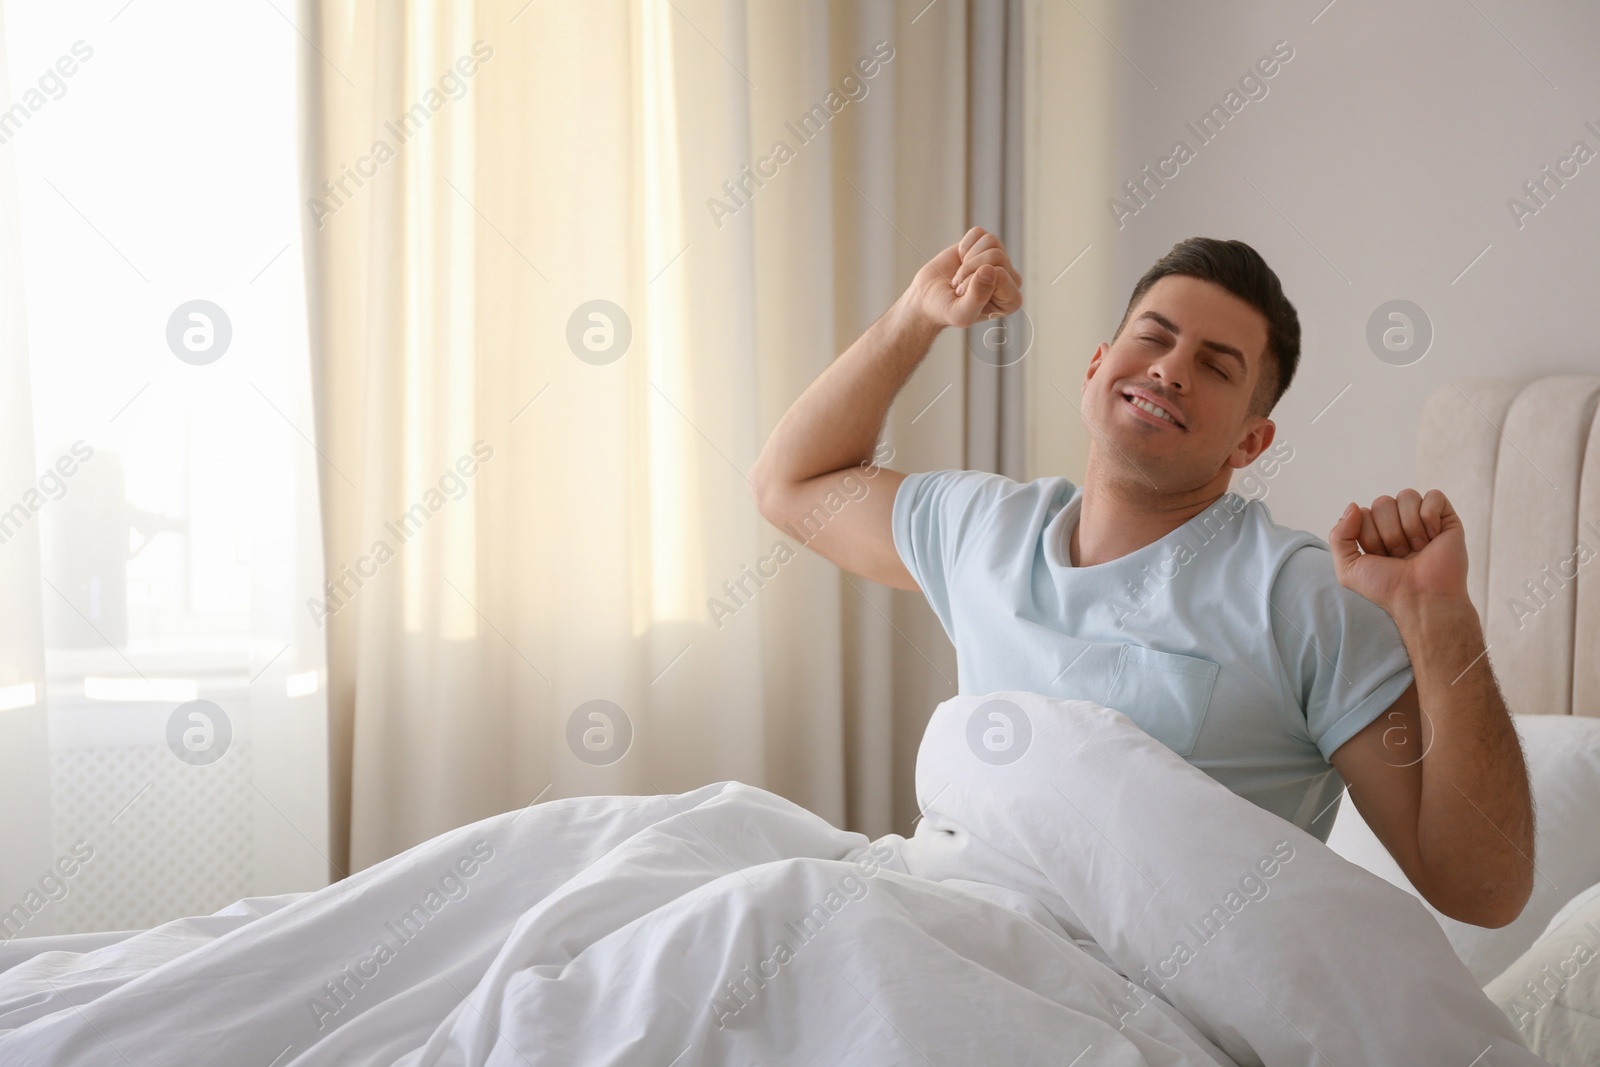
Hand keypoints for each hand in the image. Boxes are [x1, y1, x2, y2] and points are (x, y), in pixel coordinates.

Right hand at [904, 226, 1021, 330]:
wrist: (928, 297)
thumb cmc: (945, 309)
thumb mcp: (960, 313)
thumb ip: (977, 298)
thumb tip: (990, 269)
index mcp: (1011, 300)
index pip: (1000, 274)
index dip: (974, 281)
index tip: (962, 295)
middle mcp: (1010, 278)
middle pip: (996, 255)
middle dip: (969, 268)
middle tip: (959, 284)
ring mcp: (999, 260)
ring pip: (990, 241)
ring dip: (967, 258)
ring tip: (961, 274)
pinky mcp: (984, 246)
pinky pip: (978, 233)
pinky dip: (964, 245)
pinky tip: (961, 261)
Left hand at [1329, 489, 1469, 614]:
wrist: (1421, 598)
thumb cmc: (1386, 587)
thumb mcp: (1348, 568)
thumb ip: (1339, 536)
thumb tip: (1354, 506)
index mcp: (1375, 531)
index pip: (1362, 512)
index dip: (1369, 535)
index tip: (1380, 557)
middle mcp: (1398, 523)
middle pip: (1382, 502)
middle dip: (1388, 533)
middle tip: (1400, 555)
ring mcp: (1422, 519)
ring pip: (1407, 496)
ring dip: (1409, 527)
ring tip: (1418, 549)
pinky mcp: (1446, 519)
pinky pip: (1433, 496)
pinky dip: (1429, 517)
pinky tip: (1433, 537)